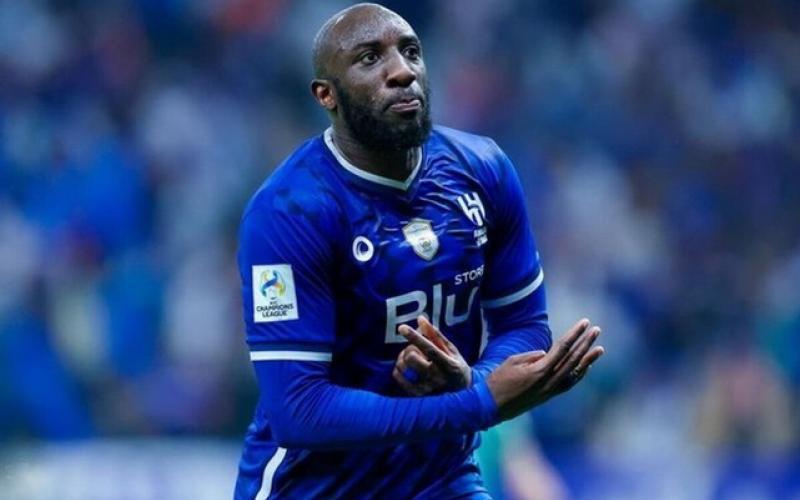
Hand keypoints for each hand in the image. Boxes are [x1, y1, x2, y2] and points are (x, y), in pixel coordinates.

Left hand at [392, 316, 471, 394]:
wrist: (463, 394)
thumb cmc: (456, 366)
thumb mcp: (450, 350)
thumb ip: (435, 335)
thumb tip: (420, 318)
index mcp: (448, 364)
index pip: (429, 348)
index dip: (415, 337)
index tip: (402, 327)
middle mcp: (437, 378)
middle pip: (412, 358)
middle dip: (409, 349)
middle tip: (415, 349)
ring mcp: (427, 389)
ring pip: (403, 369)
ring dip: (402, 359)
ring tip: (410, 358)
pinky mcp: (419, 396)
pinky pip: (399, 381)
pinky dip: (398, 372)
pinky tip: (404, 369)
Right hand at [487, 318, 603, 420]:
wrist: (490, 407)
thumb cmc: (497, 381)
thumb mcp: (511, 362)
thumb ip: (530, 356)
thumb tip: (545, 354)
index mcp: (539, 370)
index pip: (562, 348)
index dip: (575, 334)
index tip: (584, 322)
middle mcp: (548, 381)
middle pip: (572, 358)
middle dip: (585, 343)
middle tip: (597, 329)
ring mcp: (550, 391)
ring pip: (575, 373)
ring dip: (588, 360)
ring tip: (600, 348)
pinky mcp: (547, 396)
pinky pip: (568, 384)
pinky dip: (579, 374)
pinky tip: (586, 366)